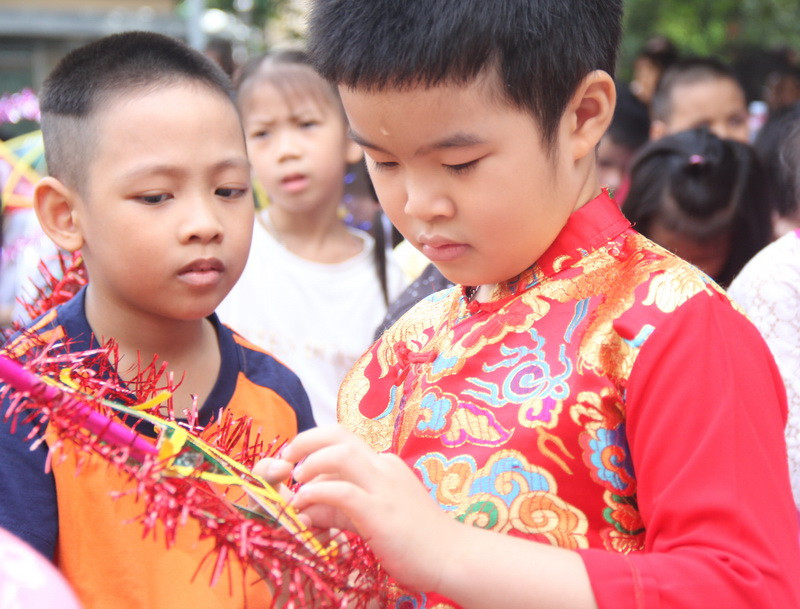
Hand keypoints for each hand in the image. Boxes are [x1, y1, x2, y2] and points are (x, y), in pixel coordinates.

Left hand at [277, 424, 458, 593]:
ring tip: (296, 484)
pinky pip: (342, 490)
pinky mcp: (380, 510)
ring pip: (339, 452)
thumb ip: (340, 509)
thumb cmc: (416, 540)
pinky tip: (304, 504)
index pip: (340, 442)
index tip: (295, 467)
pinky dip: (317, 493)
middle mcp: (383, 466)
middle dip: (305, 440)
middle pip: (338, 433)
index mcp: (383, 464)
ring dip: (310, 463)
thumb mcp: (372, 518)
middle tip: (286, 461)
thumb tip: (306, 506)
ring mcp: (384, 485)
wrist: (453, 557)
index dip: (312, 449)